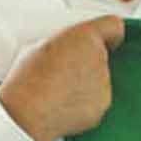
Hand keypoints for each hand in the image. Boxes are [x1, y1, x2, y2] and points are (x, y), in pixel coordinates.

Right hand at [0, 15, 125, 140]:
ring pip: (98, 80)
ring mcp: (104, 84)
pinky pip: (96, 102)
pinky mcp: (102, 106)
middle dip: (86, 62)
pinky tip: (63, 106)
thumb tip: (67, 50)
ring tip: (58, 92)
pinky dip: (83, 104)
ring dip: (84, 84)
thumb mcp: (39, 45)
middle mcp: (99, 58)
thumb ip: (65, 43)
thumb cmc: (26, 79)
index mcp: (85, 36)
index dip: (108, 34)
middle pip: (101, 56)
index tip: (101, 40)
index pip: (114, 26)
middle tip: (61, 72)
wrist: (26, 115)